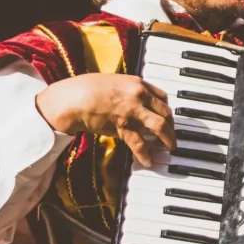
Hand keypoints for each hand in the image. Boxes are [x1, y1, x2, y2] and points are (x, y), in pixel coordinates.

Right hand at [36, 74, 175, 166]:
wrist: (72, 99)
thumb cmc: (86, 89)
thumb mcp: (113, 82)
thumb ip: (127, 91)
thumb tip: (135, 101)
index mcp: (137, 83)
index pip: (163, 97)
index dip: (166, 109)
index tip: (167, 117)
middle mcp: (139, 95)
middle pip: (165, 112)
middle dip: (171, 125)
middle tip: (172, 134)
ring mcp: (132, 111)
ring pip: (159, 126)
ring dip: (168, 139)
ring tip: (171, 148)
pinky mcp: (123, 127)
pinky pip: (140, 143)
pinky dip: (146, 154)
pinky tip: (149, 161)